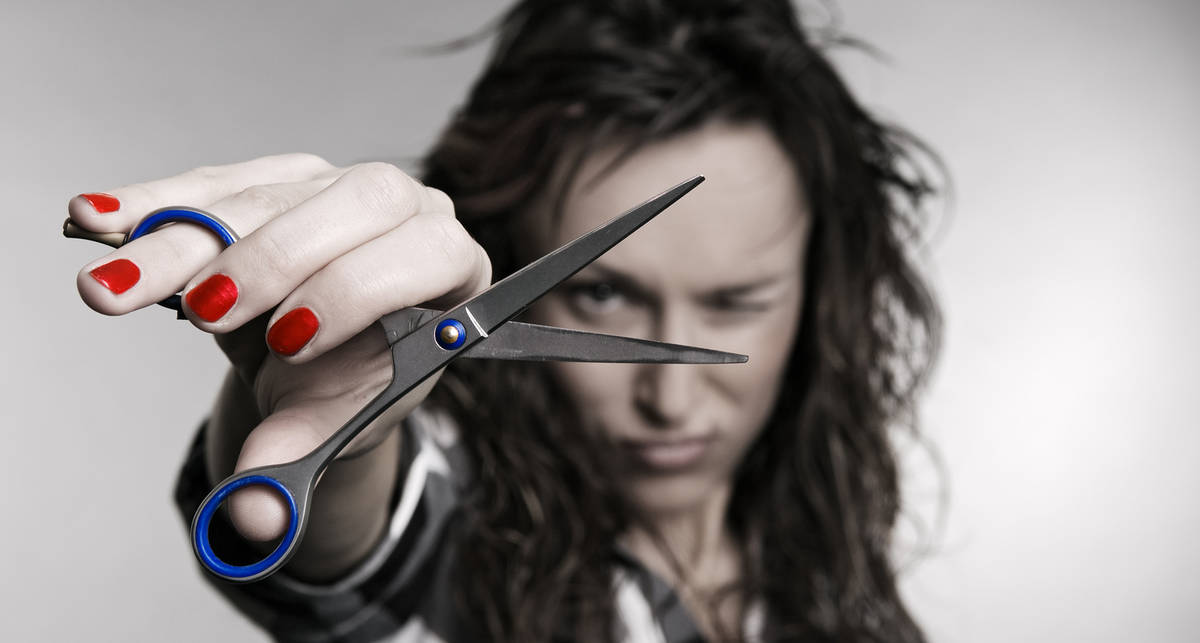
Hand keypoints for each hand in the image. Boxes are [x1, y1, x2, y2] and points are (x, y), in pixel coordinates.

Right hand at [71, 154, 490, 542]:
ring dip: (184, 238)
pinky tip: (98, 219)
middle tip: (200, 315)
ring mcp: (335, 183)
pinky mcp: (273, 178)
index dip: (356, 288)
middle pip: (347, 204)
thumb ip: (300, 458)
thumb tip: (252, 521)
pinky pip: (215, 182)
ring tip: (114, 285)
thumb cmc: (352, 381)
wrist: (320, 354)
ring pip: (267, 192)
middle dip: (266, 260)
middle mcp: (404, 207)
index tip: (289, 341)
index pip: (423, 251)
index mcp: (451, 264)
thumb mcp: (334, 420)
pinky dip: (153, 205)